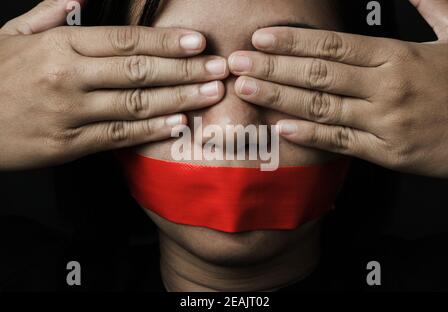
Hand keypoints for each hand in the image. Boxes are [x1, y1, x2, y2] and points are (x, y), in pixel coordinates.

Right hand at [0, 0, 226, 170]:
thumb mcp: (14, 35)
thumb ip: (52, 12)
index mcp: (58, 44)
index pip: (124, 40)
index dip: (164, 42)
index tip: (197, 42)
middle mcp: (68, 77)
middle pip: (138, 71)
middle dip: (184, 70)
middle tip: (218, 69)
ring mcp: (70, 113)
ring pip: (134, 104)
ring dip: (177, 99)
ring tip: (209, 95)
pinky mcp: (69, 145)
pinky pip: (118, 137)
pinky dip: (150, 131)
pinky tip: (177, 124)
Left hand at [229, 0, 447, 177]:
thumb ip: (429, 7)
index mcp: (399, 56)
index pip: (334, 45)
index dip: (294, 41)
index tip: (262, 37)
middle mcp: (386, 87)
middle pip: (319, 73)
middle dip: (274, 66)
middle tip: (237, 62)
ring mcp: (385, 121)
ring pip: (323, 106)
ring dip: (280, 96)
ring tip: (247, 88)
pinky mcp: (387, 152)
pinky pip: (341, 142)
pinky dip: (310, 135)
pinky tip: (281, 127)